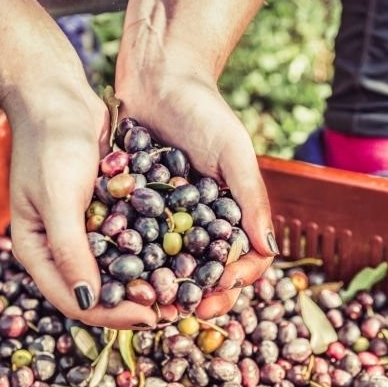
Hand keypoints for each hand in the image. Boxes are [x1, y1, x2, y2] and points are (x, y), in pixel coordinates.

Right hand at [6, 87, 174, 328]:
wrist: (57, 94)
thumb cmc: (50, 143)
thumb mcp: (59, 197)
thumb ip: (70, 249)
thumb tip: (86, 303)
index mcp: (37, 252)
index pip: (73, 301)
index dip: (112, 315)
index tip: (151, 317)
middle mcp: (59, 248)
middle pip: (99, 293)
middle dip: (136, 304)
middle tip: (176, 311)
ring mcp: (84, 231)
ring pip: (119, 271)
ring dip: (149, 283)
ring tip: (184, 292)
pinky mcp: (107, 212)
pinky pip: (131, 242)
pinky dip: (153, 253)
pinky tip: (185, 258)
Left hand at [115, 68, 276, 319]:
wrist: (158, 74)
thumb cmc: (203, 109)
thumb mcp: (233, 150)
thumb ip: (251, 197)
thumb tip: (269, 250)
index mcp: (234, 213)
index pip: (244, 261)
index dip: (235, 282)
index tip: (219, 290)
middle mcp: (204, 222)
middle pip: (206, 274)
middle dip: (197, 297)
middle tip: (181, 312)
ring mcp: (170, 218)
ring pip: (170, 266)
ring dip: (162, 289)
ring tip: (149, 304)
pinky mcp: (136, 208)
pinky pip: (135, 242)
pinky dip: (130, 262)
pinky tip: (118, 276)